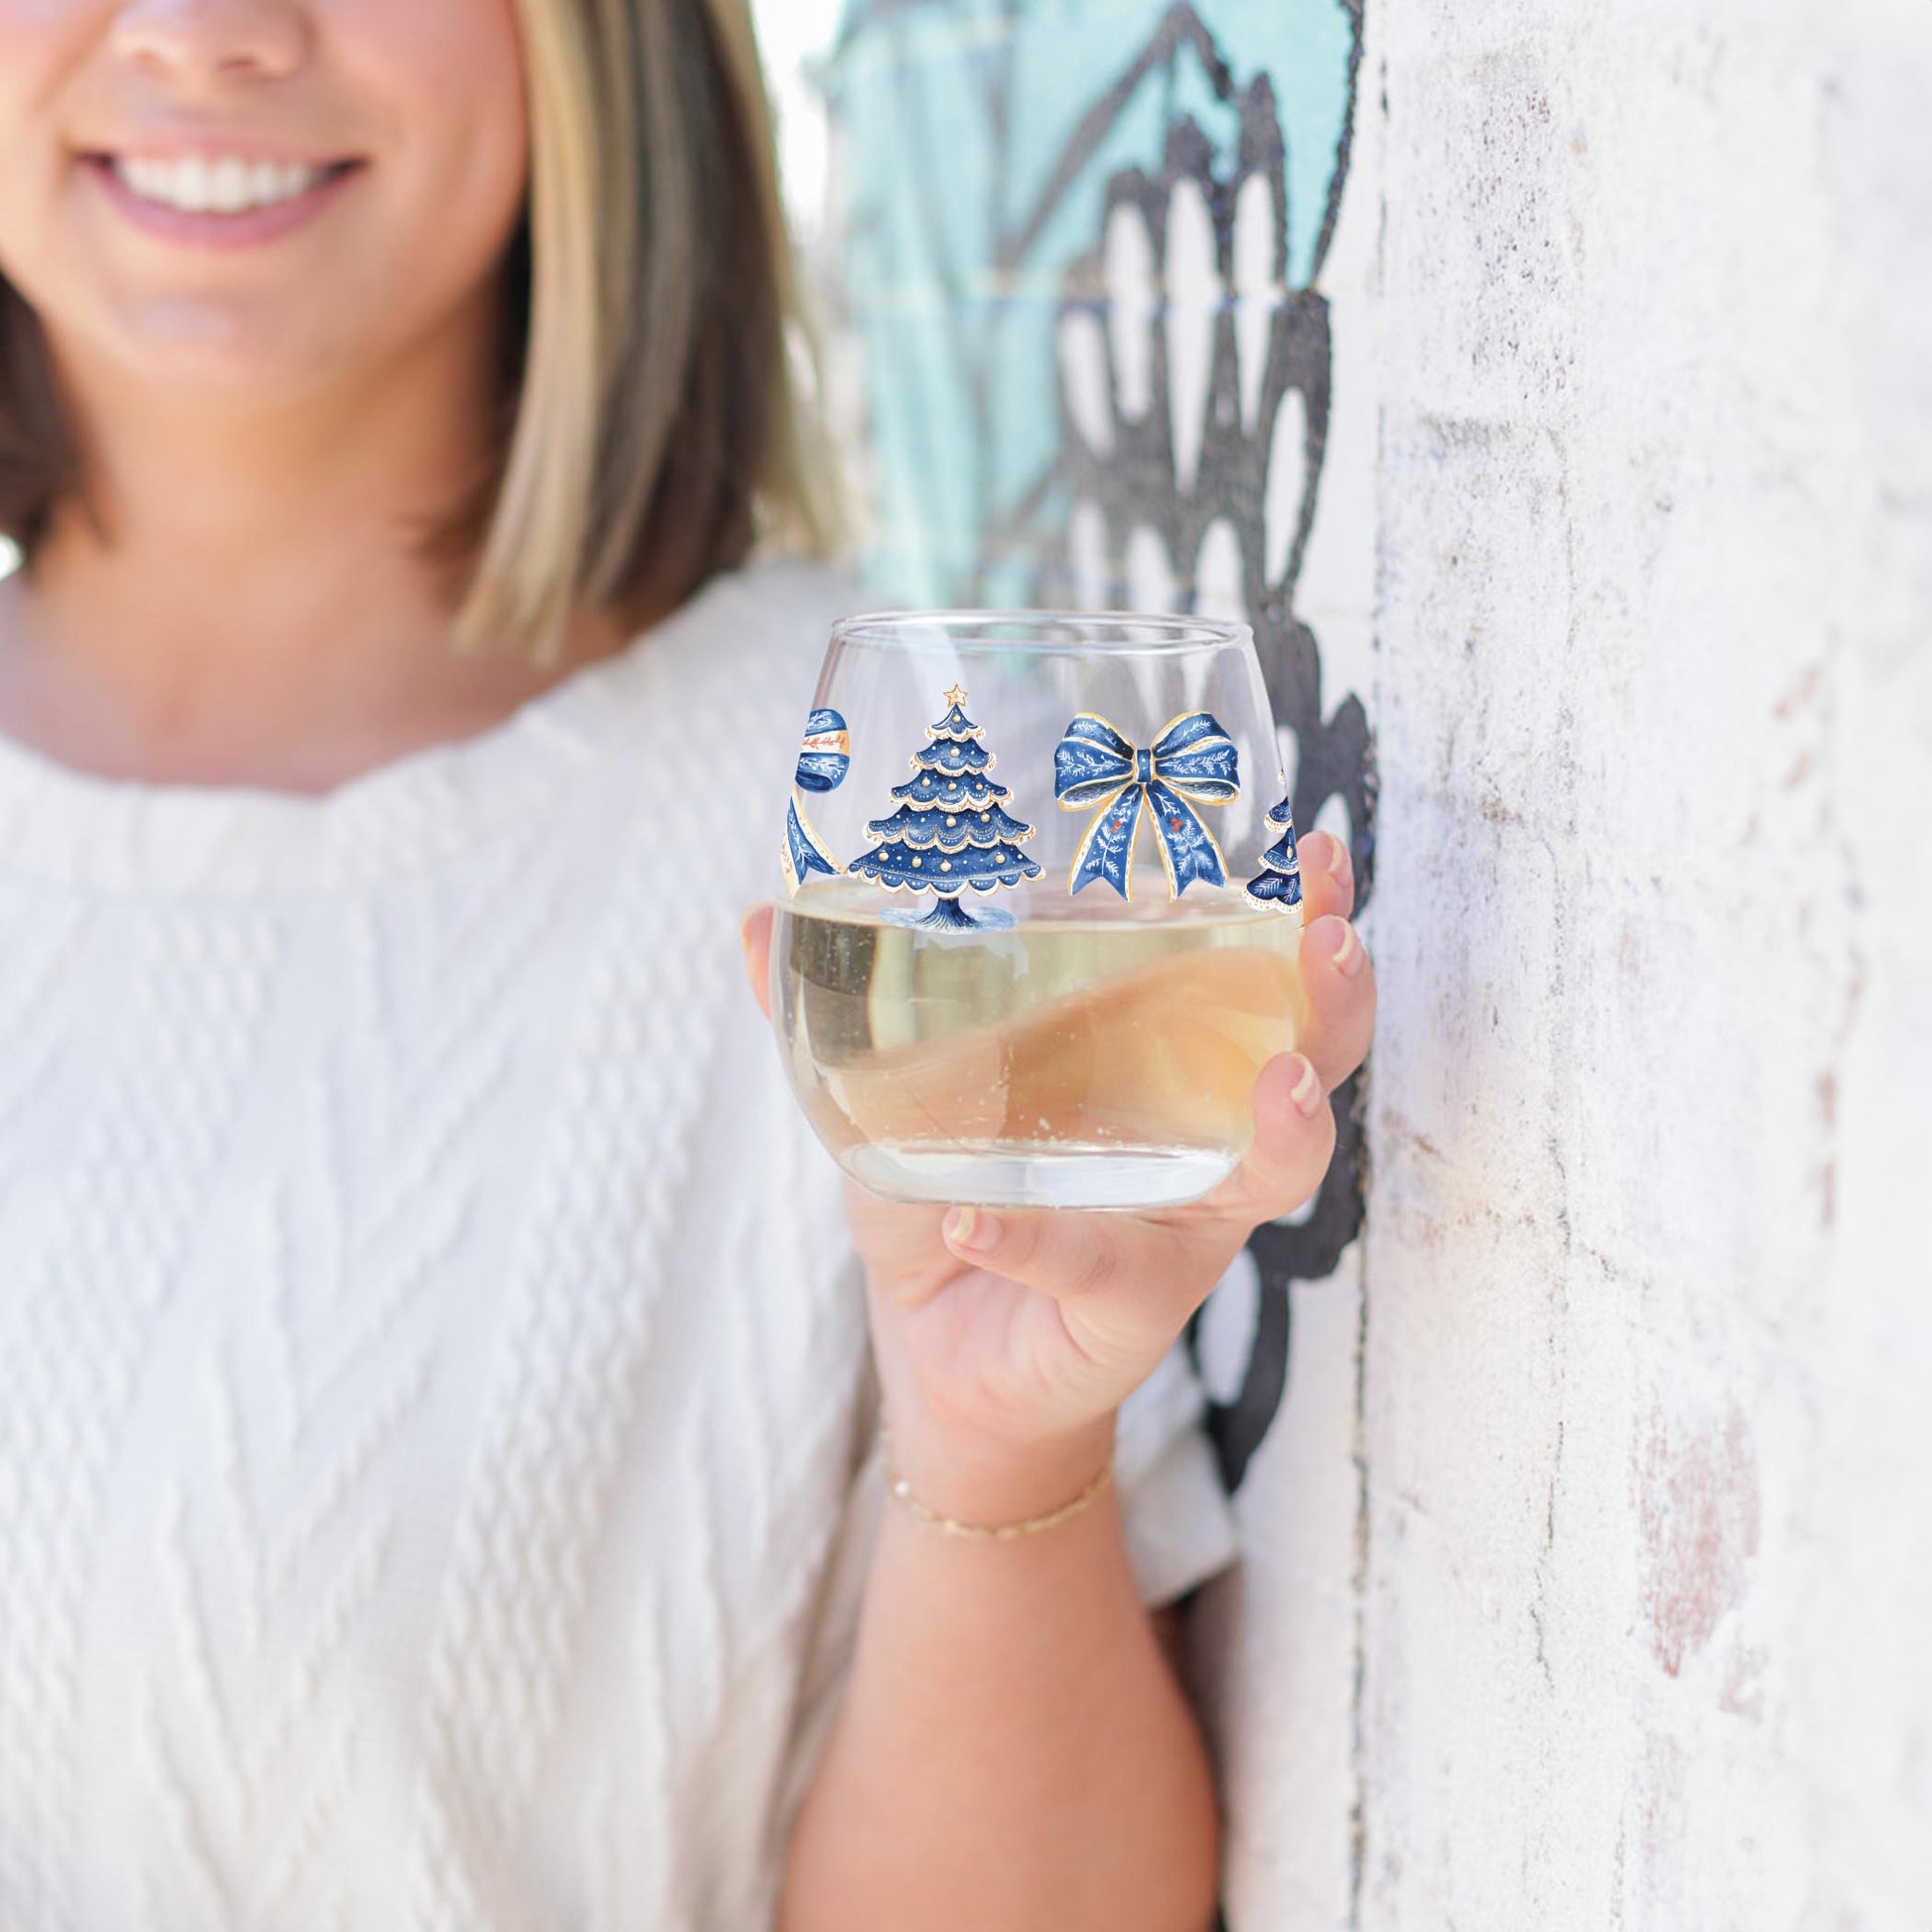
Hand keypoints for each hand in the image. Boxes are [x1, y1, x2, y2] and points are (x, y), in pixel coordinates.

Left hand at [740, 830, 1374, 1521]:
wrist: (937, 1348)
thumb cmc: (951, 1194)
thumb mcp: (895, 1091)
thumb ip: (836, 1009)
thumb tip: (757, 916)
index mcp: (1157, 1060)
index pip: (1253, 973)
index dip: (1305, 914)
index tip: (1322, 845)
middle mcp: (1196, 1137)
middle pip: (1307, 1060)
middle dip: (1333, 997)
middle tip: (1332, 937)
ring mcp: (1176, 1227)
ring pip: (1264, 1176)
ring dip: (1283, 1127)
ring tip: (1278, 1083)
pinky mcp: (1124, 1309)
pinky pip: (1094, 1268)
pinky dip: (1029, 1241)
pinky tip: (972, 1219)